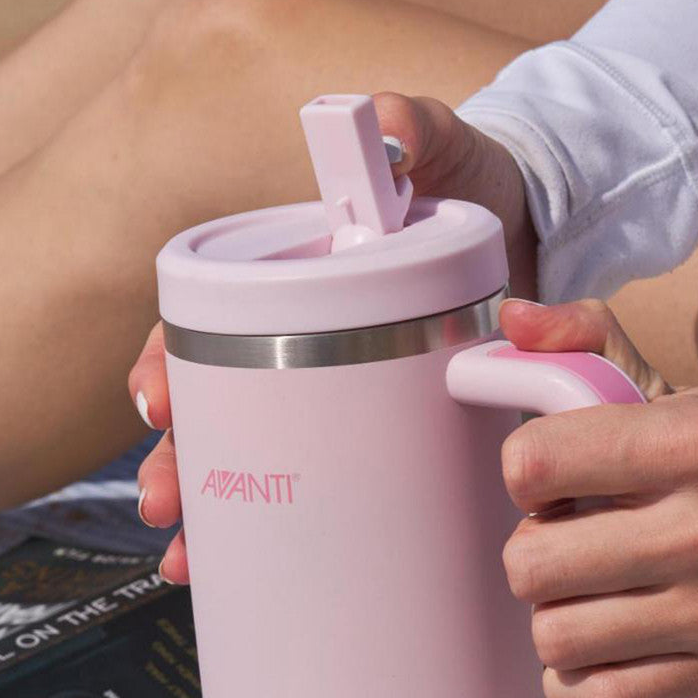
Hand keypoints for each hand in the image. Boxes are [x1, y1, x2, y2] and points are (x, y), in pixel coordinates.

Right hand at [130, 93, 534, 582]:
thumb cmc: (470, 184)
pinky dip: (279, 531)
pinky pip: (316, 489)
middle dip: (179, 462)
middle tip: (165, 507)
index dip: (169, 365)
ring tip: (184, 559)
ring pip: (251, 464)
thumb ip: (413, 131)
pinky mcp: (376, 434)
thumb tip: (382, 129)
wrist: (542, 231)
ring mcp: (335, 394)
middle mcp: (301, 343)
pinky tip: (245, 568)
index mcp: (292, 284)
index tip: (155, 403)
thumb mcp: (441, 150)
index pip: (205, 325)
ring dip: (210, 515)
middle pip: (216, 412)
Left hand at [499, 300, 697, 697]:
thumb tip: (509, 322)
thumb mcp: (684, 390)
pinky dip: (577, 675)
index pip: (531, 464)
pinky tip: (600, 639)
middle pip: (529, 563)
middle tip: (569, 538)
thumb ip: (588, 345)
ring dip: (554, 612)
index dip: (524, 472)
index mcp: (696, 440)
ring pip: (553, 635)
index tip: (551, 477)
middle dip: (532, 548)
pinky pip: (598, 697)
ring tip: (588, 590)